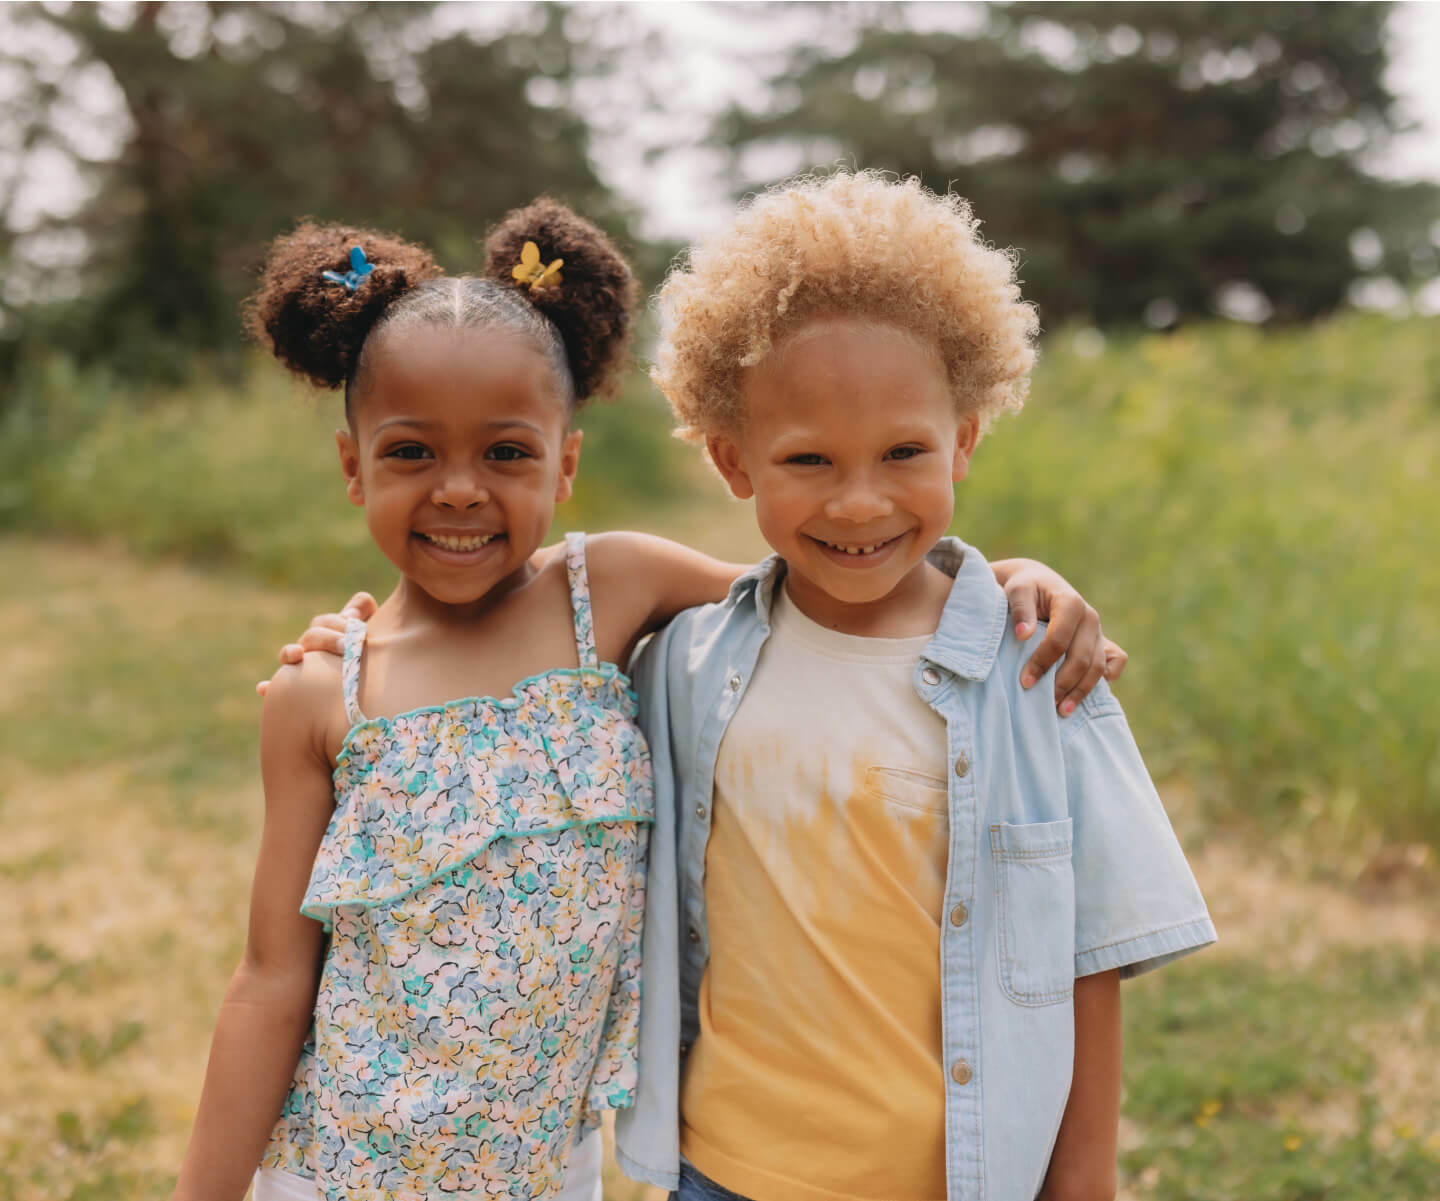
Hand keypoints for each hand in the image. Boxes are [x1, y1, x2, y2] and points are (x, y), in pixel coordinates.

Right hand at [254, 592, 376, 696]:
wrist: (360, 691)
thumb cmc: (365, 656)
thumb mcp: (368, 634)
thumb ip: (362, 613)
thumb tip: (359, 605)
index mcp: (329, 633)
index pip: (327, 622)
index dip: (339, 621)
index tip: (356, 623)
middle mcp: (311, 648)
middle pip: (312, 636)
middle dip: (329, 638)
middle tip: (348, 646)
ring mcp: (300, 666)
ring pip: (289, 654)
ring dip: (290, 652)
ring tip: (297, 654)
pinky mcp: (291, 690)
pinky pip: (275, 688)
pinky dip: (269, 687)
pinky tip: (263, 688)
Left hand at [992, 560, 1127, 715]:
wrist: (1037, 584)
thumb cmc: (1024, 590)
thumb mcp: (1016, 591)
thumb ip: (1021, 609)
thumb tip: (1023, 634)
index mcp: (1070, 603)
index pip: (1059, 640)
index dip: (1042, 663)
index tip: (1025, 682)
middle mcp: (1090, 617)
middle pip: (1081, 658)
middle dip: (1062, 684)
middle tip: (1044, 704)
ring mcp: (1098, 631)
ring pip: (1098, 666)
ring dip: (1081, 691)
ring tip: (1062, 711)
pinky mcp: (1102, 640)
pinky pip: (1116, 660)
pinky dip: (1108, 677)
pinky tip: (1088, 693)